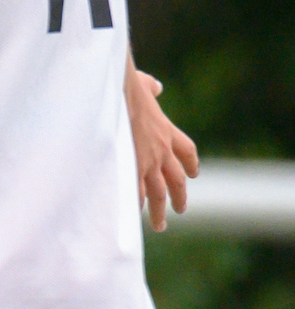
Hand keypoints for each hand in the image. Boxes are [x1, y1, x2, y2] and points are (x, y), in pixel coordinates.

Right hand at [128, 69, 198, 231]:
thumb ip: (151, 88)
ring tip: (160, 225)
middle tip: (180, 210)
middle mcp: (162, 150)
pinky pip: (136, 192)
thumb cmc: (125, 85)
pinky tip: (133, 215)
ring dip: (161, 210)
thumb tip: (156, 87)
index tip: (192, 174)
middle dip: (179, 196)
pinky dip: (136, 204)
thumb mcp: (142, 83)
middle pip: (177, 180)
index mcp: (167, 130)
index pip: (186, 151)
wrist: (115, 93)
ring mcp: (147, 161)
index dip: (190, 163)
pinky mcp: (131, 166)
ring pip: (160, 193)